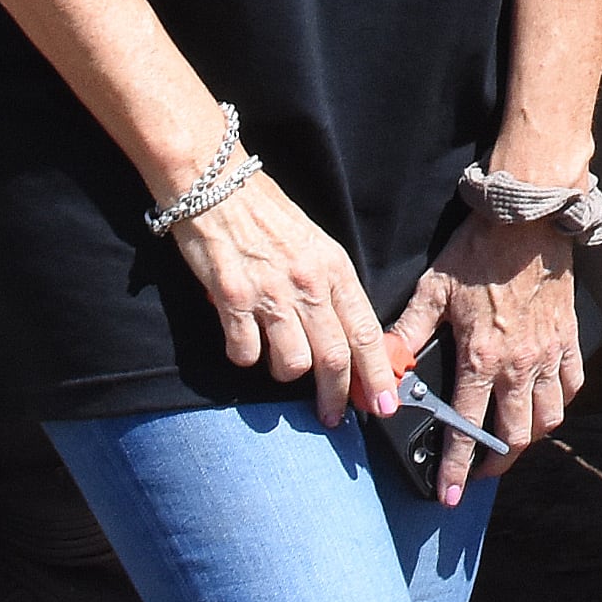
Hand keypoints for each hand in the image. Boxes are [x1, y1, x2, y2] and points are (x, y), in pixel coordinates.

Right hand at [170, 172, 398, 426]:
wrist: (218, 184)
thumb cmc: (268, 217)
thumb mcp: (316, 246)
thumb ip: (332, 290)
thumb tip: (349, 340)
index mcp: (335, 269)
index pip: (367, 332)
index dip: (377, 374)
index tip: (383, 404)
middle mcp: (309, 283)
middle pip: (334, 357)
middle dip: (336, 396)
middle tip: (332, 417)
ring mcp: (271, 292)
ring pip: (291, 363)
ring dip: (286, 373)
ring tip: (277, 361)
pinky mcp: (233, 298)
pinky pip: (245, 353)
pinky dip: (244, 356)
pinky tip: (241, 339)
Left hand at [388, 212, 583, 502]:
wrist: (529, 220)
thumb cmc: (478, 252)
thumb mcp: (432, 290)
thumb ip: (407, 332)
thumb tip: (383, 365)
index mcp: (481, 359)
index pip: (467, 429)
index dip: (457, 468)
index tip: (451, 495)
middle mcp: (519, 365)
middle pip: (516, 437)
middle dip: (496, 464)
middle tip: (479, 473)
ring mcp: (548, 353)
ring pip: (549, 418)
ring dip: (530, 437)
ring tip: (511, 442)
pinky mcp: (568, 338)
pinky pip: (572, 385)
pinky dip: (560, 402)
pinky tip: (544, 402)